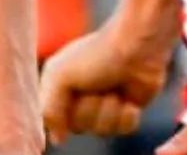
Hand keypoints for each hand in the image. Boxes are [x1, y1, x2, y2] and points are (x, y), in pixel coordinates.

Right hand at [40, 24, 171, 143]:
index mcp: (58, 88)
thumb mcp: (60, 76)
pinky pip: (122, 130)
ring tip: (114, 89)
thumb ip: (49, 109)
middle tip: (97, 87)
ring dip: (110, 111)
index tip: (74, 95)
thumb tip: (57, 139)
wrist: (137, 47)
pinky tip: (129, 99)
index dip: (63, 112)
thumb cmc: (96, 55)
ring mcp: (103, 105)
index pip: (53, 120)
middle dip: (90, 109)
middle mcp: (79, 99)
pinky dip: (127, 115)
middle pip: (79, 127)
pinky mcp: (126, 110)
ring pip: (102, 130)